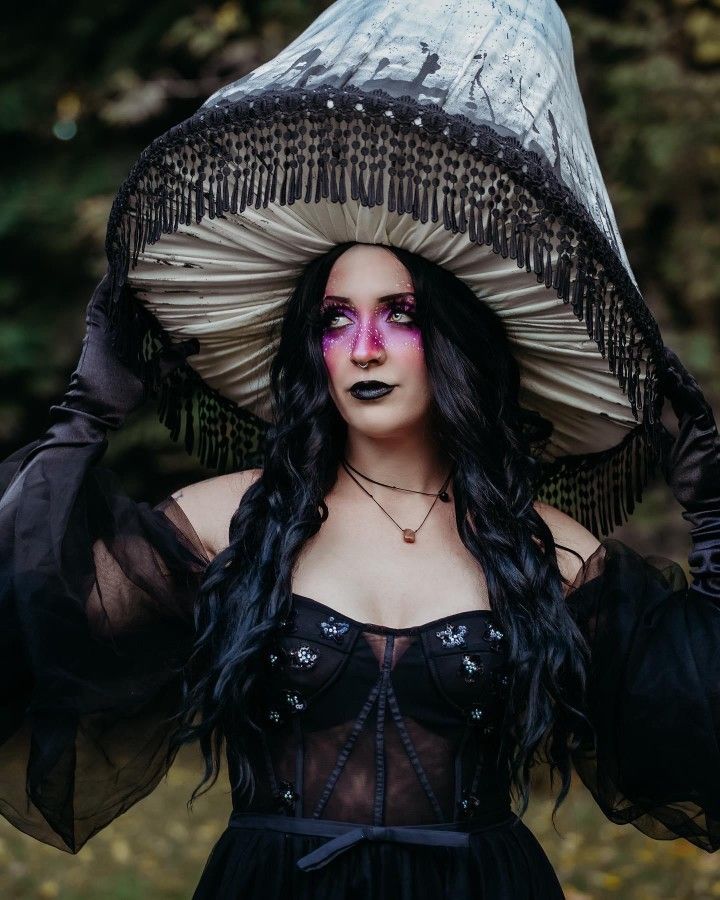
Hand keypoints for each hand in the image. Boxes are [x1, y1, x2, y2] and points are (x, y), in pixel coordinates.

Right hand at [59, 274, 198, 429]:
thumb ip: (173, 358)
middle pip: (127, 302)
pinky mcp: (95, 332)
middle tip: (148, 262)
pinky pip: (99, 305)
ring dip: (120, 281)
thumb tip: (195, 345)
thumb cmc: (126, 394)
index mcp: (128, 340)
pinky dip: (105, 290)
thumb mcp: (157, 372)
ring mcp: (104, 330)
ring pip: (113, 299)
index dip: (149, 299)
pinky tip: (113, 274)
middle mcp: (116, 332)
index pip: (140, 314)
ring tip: (130, 259)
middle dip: (136, 284)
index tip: (162, 283)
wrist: (102, 408)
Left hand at [656, 346, 719, 525]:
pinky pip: (691, 404)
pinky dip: (680, 389)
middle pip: (682, 385)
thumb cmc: (688, 479)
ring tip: (661, 353)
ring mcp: (702, 422)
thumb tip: (645, 422)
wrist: (706, 498)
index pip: (674, 392)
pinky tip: (669, 376)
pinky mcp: (704, 429)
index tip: (650, 360)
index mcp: (688, 421)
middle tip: (654, 347)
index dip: (663, 376)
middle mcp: (697, 418)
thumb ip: (659, 434)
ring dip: (674, 371)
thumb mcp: (666, 451)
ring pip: (688, 389)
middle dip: (669, 366)